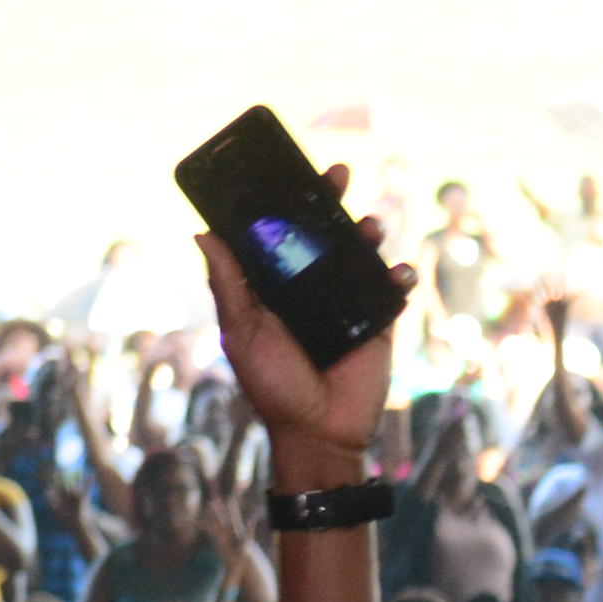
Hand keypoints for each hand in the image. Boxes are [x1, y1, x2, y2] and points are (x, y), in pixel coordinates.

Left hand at [202, 160, 407, 462]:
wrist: (318, 433)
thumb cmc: (272, 385)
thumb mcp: (241, 331)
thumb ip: (228, 284)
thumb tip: (203, 233)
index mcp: (275, 283)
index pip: (280, 232)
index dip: (283, 199)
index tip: (285, 167)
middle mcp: (311, 286)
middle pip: (323, 232)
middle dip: (331, 200)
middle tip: (337, 174)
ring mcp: (347, 302)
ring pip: (360, 254)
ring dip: (368, 233)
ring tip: (370, 225)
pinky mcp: (378, 323)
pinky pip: (391, 291)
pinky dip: (399, 277)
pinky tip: (398, 271)